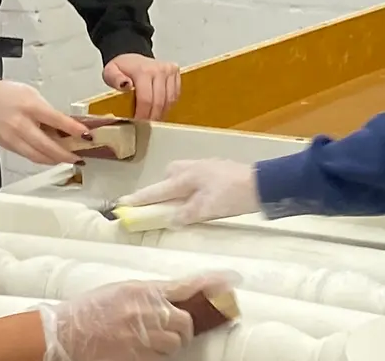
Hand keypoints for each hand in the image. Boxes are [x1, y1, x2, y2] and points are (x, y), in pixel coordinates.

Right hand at [0, 80, 89, 165]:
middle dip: (66, 154)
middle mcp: (21, 124)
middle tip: (80, 156)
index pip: (56, 120)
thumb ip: (48, 111)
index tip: (87, 135)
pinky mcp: (9, 147)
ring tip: (69, 159)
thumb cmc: (7, 95)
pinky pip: (30, 157)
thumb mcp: (32, 95)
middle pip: (48, 145)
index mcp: (30, 106)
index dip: (74, 129)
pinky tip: (52, 158)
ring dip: (56, 160)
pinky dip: (43, 159)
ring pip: (39, 156)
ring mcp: (14, 138)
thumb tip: (66, 126)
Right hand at [38, 274, 234, 360]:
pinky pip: (159, 358)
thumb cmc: (89, 311)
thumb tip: (170, 298)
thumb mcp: (120, 291)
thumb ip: (148, 293)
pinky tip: (140, 350)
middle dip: (183, 328)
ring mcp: (143, 335)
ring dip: (169, 344)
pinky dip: (155, 355)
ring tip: (151, 342)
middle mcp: (147, 311)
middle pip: (185, 321)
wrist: (65, 333)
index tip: (231, 282)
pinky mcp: (137, 355)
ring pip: (175, 343)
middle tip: (174, 331)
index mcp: (143, 290)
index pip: (185, 286)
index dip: (211, 284)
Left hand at [102, 54, 180, 119]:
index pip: (146, 99)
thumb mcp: (110, 72)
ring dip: (161, 113)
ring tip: (151, 119)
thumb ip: (114, 79)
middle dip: (152, 117)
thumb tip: (125, 85)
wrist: (132, 58)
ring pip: (169, 101)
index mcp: (143, 70)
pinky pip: (175, 96)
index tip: (138, 123)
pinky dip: (168, 106)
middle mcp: (159, 69)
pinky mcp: (176, 73)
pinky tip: (159, 110)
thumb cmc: (122, 67)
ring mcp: (169, 71)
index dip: (143, 115)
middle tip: (144, 126)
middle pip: (159, 102)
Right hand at [116, 160, 258, 225]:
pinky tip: (199, 198)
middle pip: (168, 177)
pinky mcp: (217, 170)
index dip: (140, 200)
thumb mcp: (205, 209)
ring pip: (182, 176)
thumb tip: (170, 218)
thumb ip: (185, 214)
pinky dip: (190, 188)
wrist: (262, 184)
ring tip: (182, 205)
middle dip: (161, 190)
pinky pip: (195, 177)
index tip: (122, 204)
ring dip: (177, 188)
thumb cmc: (231, 195)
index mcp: (185, 177)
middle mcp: (191, 168)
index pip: (156, 191)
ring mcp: (205, 166)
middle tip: (160, 206)